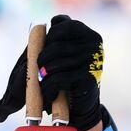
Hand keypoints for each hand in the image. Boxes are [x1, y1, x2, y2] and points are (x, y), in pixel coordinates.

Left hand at [0, 14, 105, 130]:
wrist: (79, 106)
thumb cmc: (63, 79)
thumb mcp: (52, 60)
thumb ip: (43, 44)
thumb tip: (37, 27)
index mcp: (84, 33)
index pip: (62, 24)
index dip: (48, 36)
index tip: (45, 49)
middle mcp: (93, 43)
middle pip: (54, 46)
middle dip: (40, 60)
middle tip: (40, 72)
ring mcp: (93, 60)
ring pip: (54, 64)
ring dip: (42, 77)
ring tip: (44, 84)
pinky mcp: (89, 78)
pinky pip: (58, 79)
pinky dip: (47, 88)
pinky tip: (49, 93)